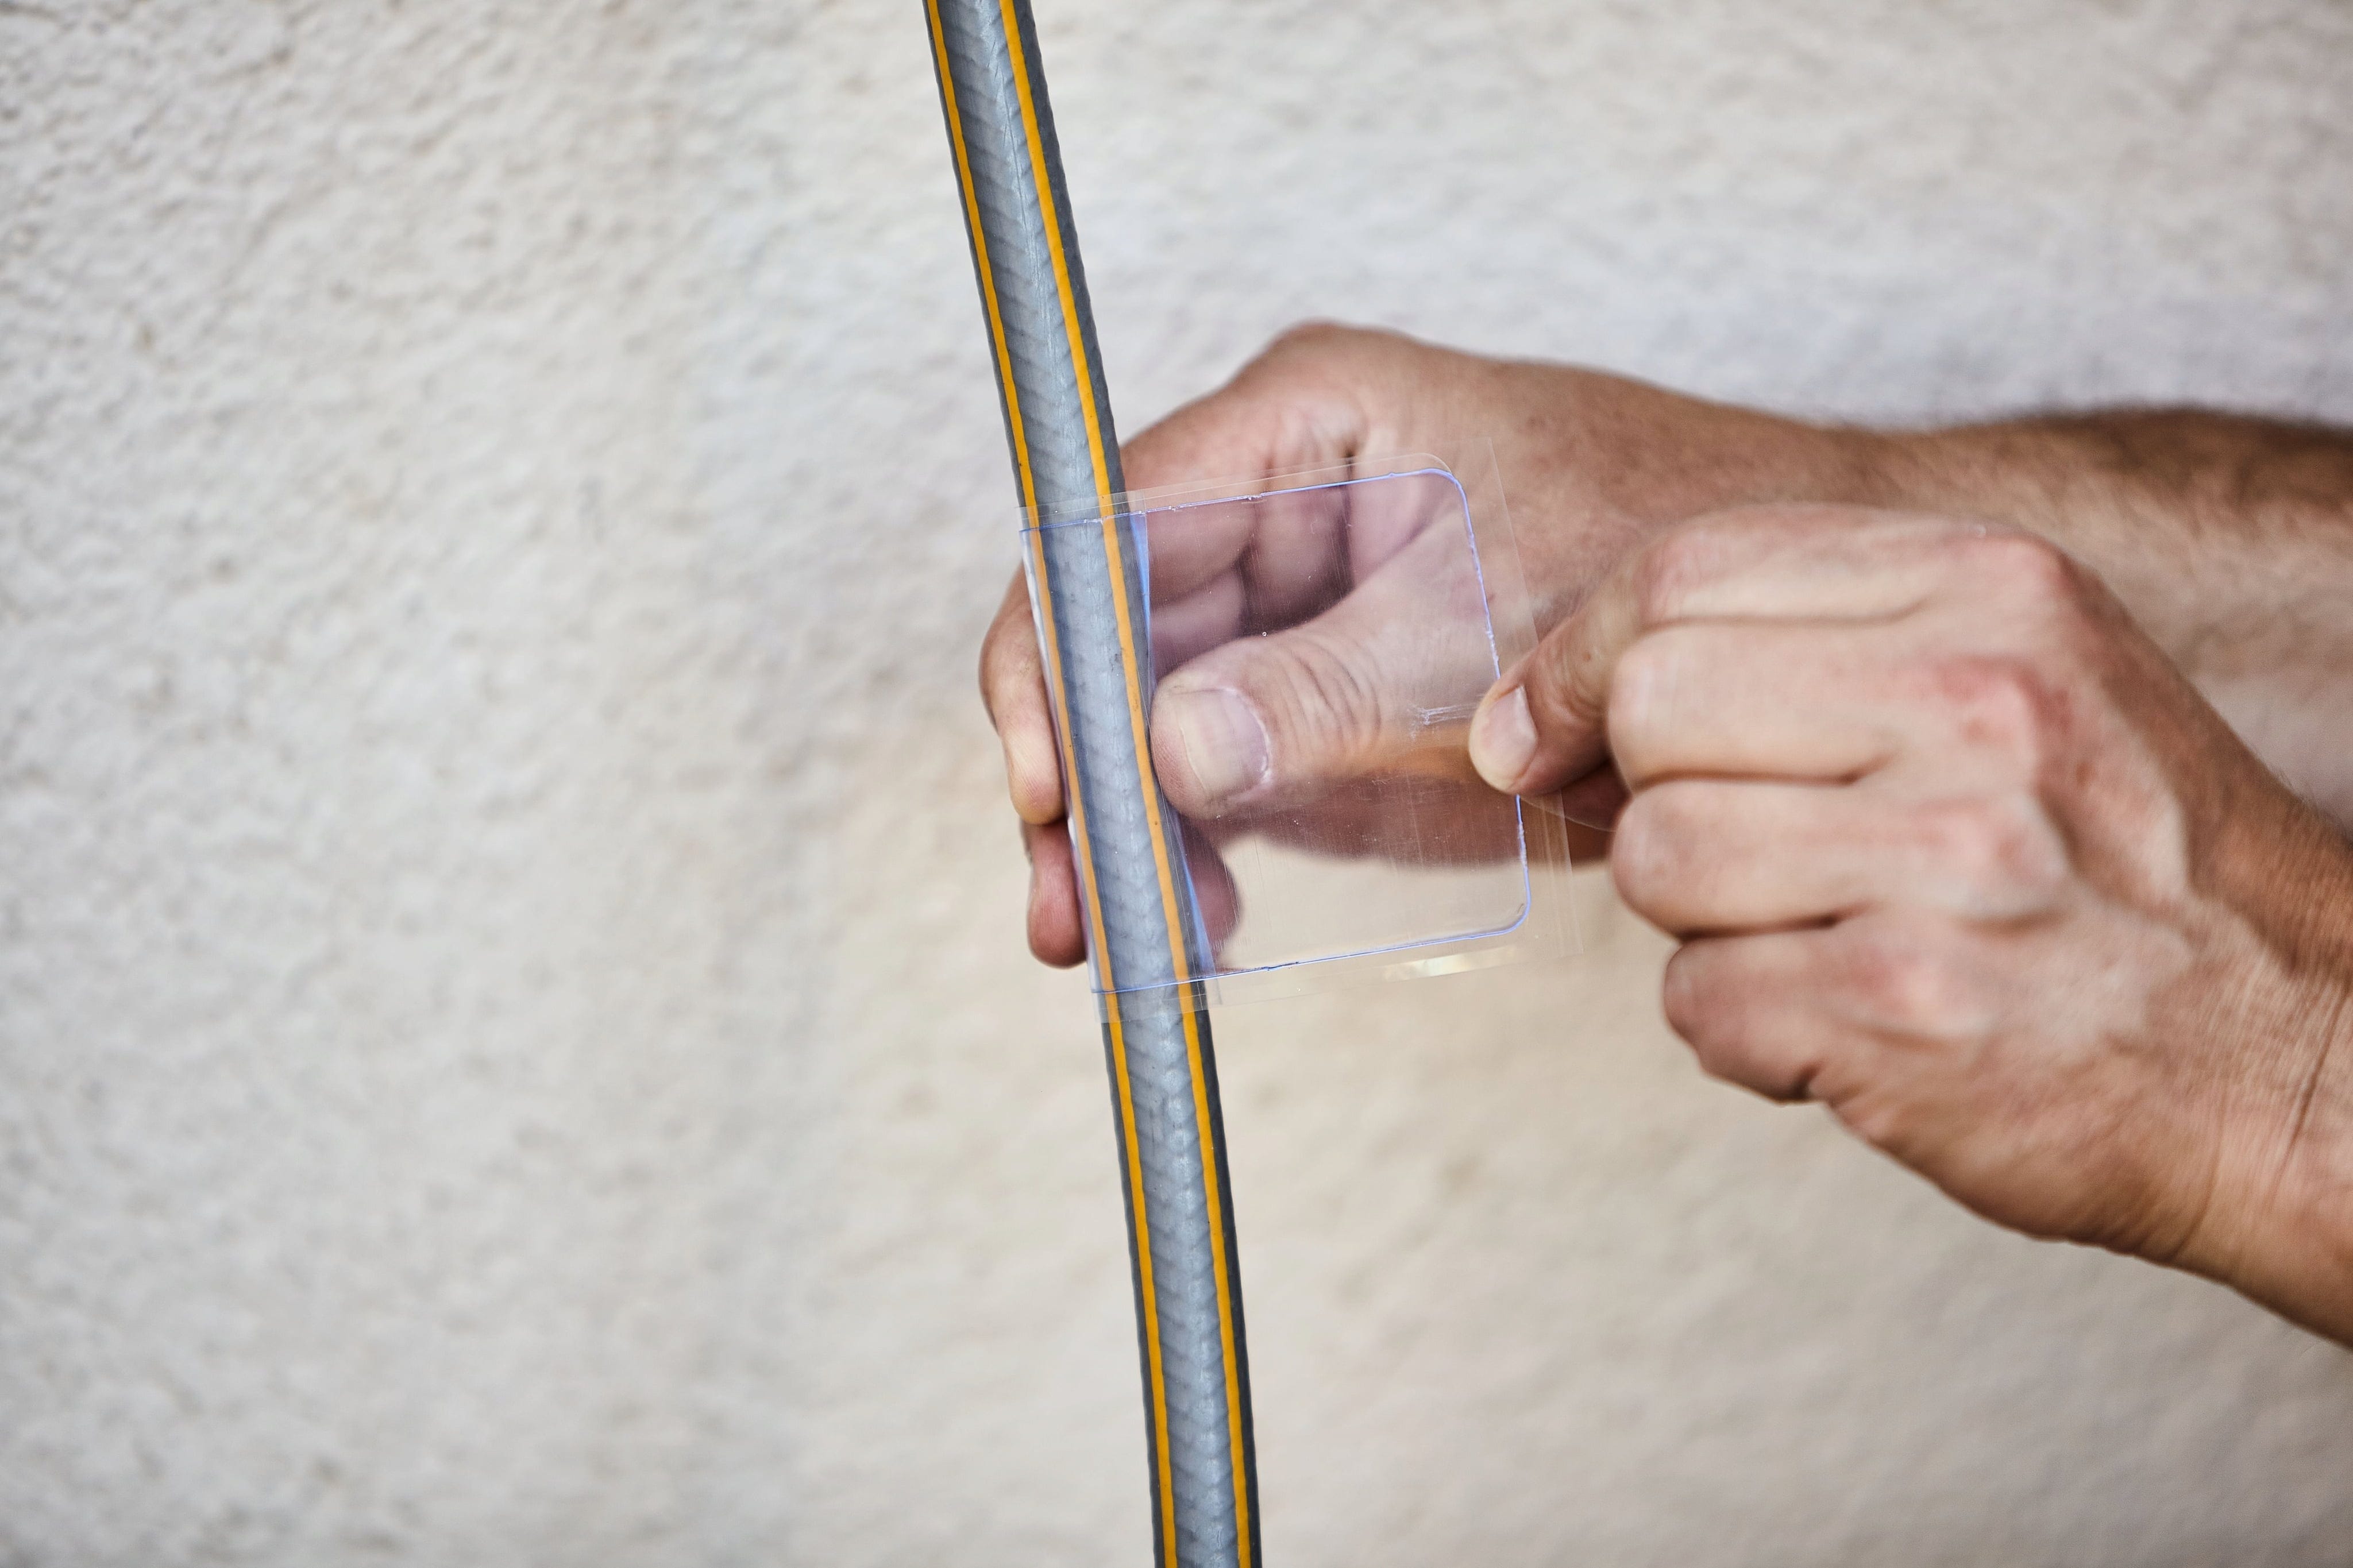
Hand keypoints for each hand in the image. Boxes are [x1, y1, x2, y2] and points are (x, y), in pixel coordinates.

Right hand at [981, 323, 1877, 964]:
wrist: (1783, 625)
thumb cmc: (1667, 565)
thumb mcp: (1488, 635)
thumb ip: (1324, 691)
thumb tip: (1165, 745)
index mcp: (1308, 419)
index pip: (1110, 525)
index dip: (1056, 654)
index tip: (1056, 781)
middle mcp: (1276, 494)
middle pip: (1108, 625)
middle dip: (1080, 768)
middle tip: (1073, 908)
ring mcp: (1292, 591)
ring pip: (1147, 705)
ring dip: (1127, 823)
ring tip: (1132, 938)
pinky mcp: (1319, 677)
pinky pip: (1218, 756)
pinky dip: (1198, 839)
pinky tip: (1201, 916)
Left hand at [1468, 504, 2352, 1341]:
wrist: (2296, 1051)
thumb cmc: (2125, 867)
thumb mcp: (2019, 675)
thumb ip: (1809, 646)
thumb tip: (1545, 701)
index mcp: (1994, 590)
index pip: (1686, 569)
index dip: (1579, 657)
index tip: (1541, 728)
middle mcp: (1976, 704)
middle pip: (1649, 706)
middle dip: (1659, 792)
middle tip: (1764, 852)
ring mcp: (1946, 860)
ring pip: (1657, 859)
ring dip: (1708, 924)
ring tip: (1832, 938)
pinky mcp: (1904, 1009)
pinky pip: (1696, 1003)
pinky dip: (1749, 1034)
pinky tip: (1855, 1027)